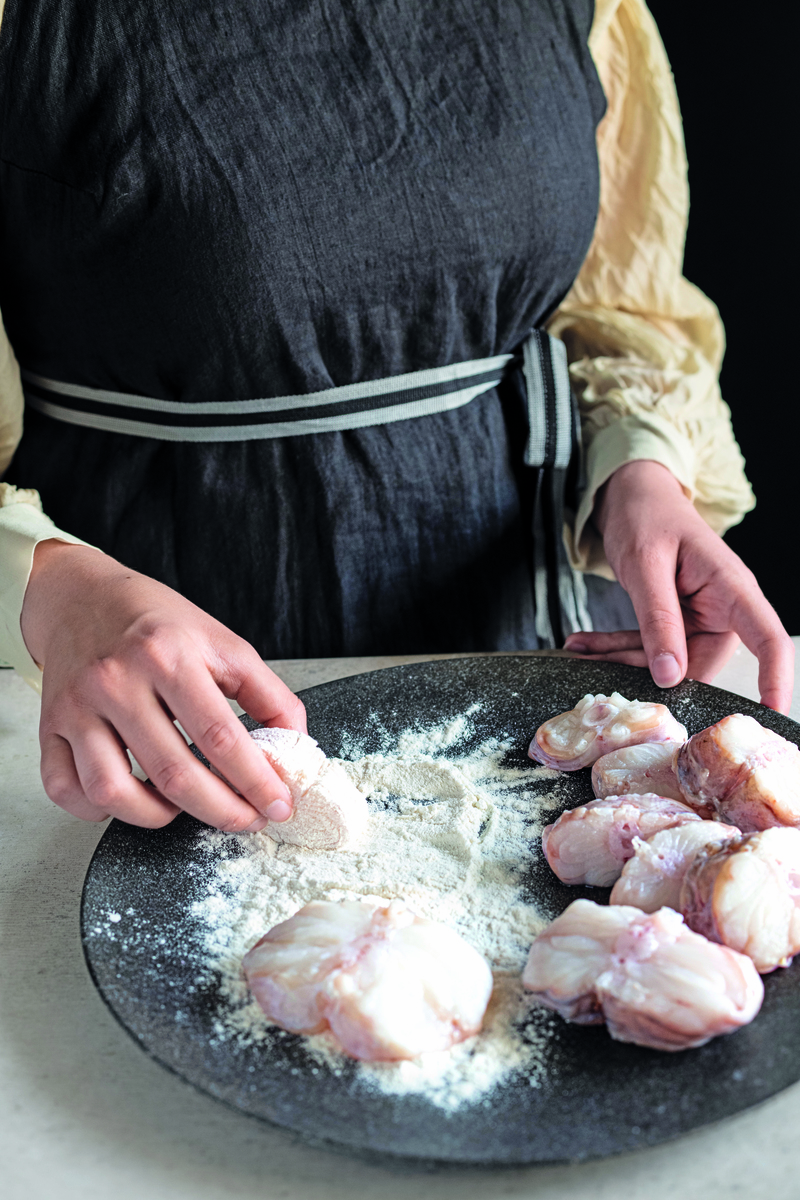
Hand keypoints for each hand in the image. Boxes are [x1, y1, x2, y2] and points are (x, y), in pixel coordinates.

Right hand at [21, 540, 306, 828]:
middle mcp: (119, 681)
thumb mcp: (223, 642)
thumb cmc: (157, 624)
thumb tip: (296, 746)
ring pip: (113, 792)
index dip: (256, 782)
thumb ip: (267, 693)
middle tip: (247, 820)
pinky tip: (130, 799)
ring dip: (158, 817)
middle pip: (174, 774)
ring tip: (185, 807)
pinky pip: (67, 790)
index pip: (221, 737)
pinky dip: (98, 811)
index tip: (278, 805)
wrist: (82, 597)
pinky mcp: (50, 726)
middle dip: (223, 812)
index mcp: (169, 655)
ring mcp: (79, 706)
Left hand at [563, 461, 793, 712]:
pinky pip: (649, 647)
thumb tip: (671, 676)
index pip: (768, 638)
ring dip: (621, 660)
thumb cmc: (648, 515)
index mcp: (731, 588)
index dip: (774, 678)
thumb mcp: (646, 563)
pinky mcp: (674, 623)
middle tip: (596, 667)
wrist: (633, 497)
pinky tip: (582, 645)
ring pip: (666, 662)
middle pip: (699, 664)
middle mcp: (721, 610)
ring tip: (578, 649)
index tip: (770, 712)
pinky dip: (615, 648)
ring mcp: (697, 619)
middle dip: (650, 672)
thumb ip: (658, 618)